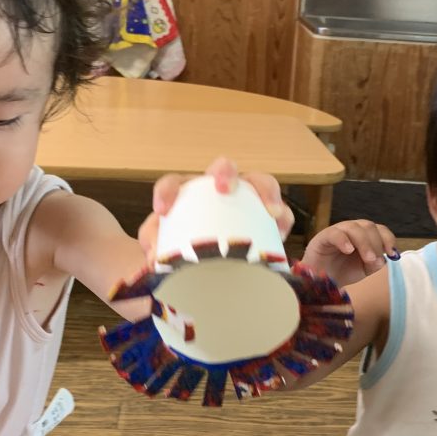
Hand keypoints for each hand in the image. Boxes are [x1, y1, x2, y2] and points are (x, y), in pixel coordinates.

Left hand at [139, 157, 292, 257]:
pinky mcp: (267, 217)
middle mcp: (218, 190)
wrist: (207, 268)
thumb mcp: (162, 245)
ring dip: (266, 191)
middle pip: (225, 167)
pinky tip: (280, 232)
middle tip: (224, 189)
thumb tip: (155, 256)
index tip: (163, 210)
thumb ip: (153, 243)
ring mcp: (246, 200)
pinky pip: (281, 212)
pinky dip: (283, 219)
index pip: (174, 183)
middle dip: (225, 172)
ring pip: (260, 181)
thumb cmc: (182, 249)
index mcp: (188, 193)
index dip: (167, 191)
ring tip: (270, 211)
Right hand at [302, 219, 398, 286]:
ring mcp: (338, 232)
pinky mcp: (323, 237)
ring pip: (354, 227)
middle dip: (376, 243)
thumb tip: (383, 259)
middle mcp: (352, 230)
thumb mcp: (364, 270)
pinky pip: (335, 233)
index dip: (388, 239)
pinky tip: (349, 250)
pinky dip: (344, 240)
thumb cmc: (342, 272)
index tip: (392, 254)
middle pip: (368, 226)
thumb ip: (374, 264)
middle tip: (374, 260)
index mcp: (364, 235)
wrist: (321, 282)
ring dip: (364, 243)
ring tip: (367, 259)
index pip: (379, 229)